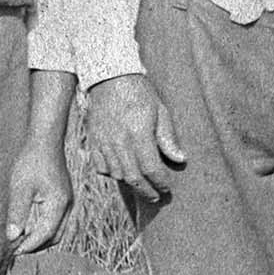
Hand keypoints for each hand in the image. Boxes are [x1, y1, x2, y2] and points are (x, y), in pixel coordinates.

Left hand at [4, 139, 73, 252]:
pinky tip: (29, 227)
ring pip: (58, 230)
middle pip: (55, 236)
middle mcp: (67, 205)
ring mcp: (68, 202)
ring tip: (21, 240)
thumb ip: (17, 213)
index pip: (45, 234)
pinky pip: (57, 221)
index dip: (29, 245)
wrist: (46, 143)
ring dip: (41, 239)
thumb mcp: (20, 188)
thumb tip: (12, 236)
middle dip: (37, 246)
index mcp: (58, 204)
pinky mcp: (64, 198)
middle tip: (17, 249)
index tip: (14, 251)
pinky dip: (44, 229)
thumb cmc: (32, 162)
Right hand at [84, 76, 184, 200]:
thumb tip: (180, 159)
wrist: (109, 78)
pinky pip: (99, 166)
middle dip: (146, 190)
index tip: (167, 187)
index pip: (151, 168)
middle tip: (155, 196)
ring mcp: (103, 142)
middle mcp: (119, 142)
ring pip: (116, 174)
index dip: (160, 182)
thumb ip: (168, 138)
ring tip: (141, 187)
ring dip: (130, 184)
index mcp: (138, 134)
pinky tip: (121, 174)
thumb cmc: (139, 93)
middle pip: (133, 177)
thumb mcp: (160, 111)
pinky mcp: (93, 141)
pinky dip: (110, 174)